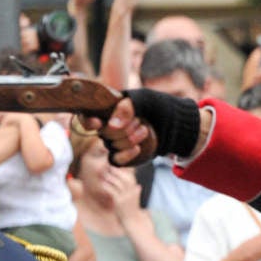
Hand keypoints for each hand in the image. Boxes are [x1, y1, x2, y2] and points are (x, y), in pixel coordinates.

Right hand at [84, 90, 200, 165]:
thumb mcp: (145, 100)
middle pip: (103, 132)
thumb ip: (128, 107)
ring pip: (112, 145)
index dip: (88, 121)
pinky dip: (127, 154)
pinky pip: (116, 160)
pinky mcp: (122, 155)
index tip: (98, 122)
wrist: (174, 125)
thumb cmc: (157, 107)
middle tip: (139, 120)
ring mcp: (114, 142)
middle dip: (124, 128)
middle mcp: (107, 126)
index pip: (86, 116)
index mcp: (107, 110)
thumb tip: (111, 125)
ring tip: (144, 129)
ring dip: (130, 138)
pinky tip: (138, 147)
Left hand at [101, 165, 142, 219]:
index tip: (116, 166)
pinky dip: (107, 185)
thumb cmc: (132, 209)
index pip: (130, 176)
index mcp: (136, 189)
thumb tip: (137, 185)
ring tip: (103, 174)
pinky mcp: (119, 201)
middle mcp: (132, 191)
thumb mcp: (135, 198)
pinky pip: (111, 190)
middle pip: (123, 177)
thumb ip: (134, 191)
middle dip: (115, 171)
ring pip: (117, 182)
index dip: (123, 170)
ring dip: (109, 177)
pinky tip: (102, 183)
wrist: (133, 221)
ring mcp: (126, 196)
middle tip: (108, 167)